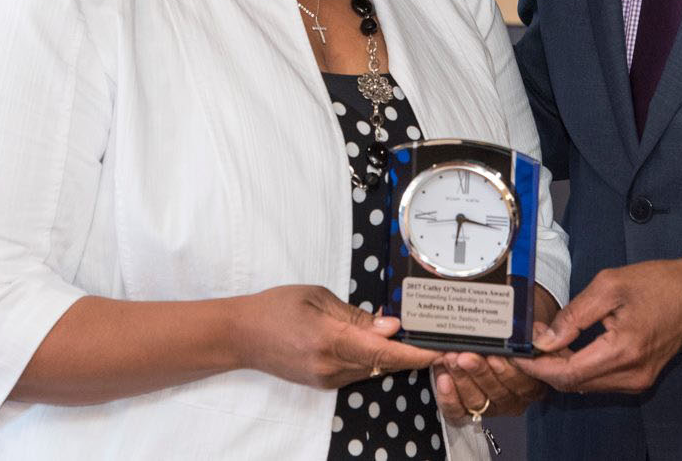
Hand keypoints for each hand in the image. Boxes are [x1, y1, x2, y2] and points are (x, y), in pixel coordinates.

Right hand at [235, 285, 438, 388]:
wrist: (241, 335)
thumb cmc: (276, 307)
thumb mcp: (318, 298)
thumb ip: (356, 315)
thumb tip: (391, 326)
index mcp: (331, 341)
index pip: (384, 352)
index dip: (416, 354)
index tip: (440, 350)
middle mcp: (331, 367)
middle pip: (383, 364)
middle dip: (411, 353)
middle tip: (438, 338)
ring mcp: (326, 380)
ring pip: (373, 369)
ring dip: (393, 356)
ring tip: (413, 335)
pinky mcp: (323, 384)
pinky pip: (358, 372)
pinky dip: (374, 358)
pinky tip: (379, 342)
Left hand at [432, 287, 559, 422]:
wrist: (478, 340)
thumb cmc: (501, 332)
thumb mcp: (512, 327)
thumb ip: (519, 331)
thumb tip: (527, 327)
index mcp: (532, 377)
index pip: (524, 380)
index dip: (509, 369)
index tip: (495, 355)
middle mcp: (514, 396)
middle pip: (499, 391)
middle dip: (480, 371)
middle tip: (465, 355)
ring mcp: (492, 406)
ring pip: (478, 401)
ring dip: (462, 379)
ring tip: (451, 360)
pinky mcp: (469, 412)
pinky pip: (458, 412)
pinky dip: (449, 397)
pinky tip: (443, 380)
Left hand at [513, 259, 681, 392]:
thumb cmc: (657, 283)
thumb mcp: (609, 285)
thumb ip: (574, 314)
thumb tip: (544, 339)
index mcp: (624, 350)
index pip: (568, 373)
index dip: (538, 367)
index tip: (519, 354)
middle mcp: (632, 374)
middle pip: (574, 383)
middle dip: (546, 367)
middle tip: (530, 343)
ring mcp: (638, 380)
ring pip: (585, 385)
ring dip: (562, 368)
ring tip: (547, 342)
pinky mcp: (640, 378)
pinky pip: (600, 381)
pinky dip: (581, 368)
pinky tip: (570, 349)